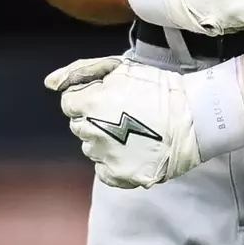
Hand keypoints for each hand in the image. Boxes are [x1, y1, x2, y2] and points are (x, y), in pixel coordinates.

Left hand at [45, 54, 243, 189]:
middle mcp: (91, 133)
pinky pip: (103, 170)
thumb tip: (49, 83)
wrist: (195, 117)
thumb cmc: (157, 87)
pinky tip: (133, 148)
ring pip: (90, 147)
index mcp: (89, 105)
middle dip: (95, 117)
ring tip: (132, 129)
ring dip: (104, 139)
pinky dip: (114, 161)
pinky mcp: (119, 176)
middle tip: (125, 112)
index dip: (89, 97)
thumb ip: (80, 72)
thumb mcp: (119, 68)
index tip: (111, 96)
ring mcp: (105, 157)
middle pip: (79, 126)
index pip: (70, 103)